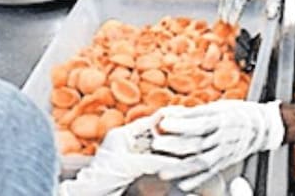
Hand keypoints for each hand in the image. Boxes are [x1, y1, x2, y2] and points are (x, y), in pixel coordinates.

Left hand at [58, 116, 181, 195]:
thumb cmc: (100, 180)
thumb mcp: (128, 166)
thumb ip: (152, 160)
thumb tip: (176, 160)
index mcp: (122, 134)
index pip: (150, 121)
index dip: (169, 118)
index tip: (186, 114)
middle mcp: (128, 143)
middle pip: (156, 135)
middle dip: (174, 134)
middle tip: (194, 131)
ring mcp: (131, 157)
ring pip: (158, 150)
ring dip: (173, 149)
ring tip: (191, 146)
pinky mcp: (134, 171)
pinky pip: (155, 163)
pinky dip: (167, 163)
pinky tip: (180, 162)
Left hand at [152, 100, 285, 191]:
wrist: (261, 127)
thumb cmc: (235, 113)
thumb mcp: (217, 107)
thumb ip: (193, 113)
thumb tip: (168, 114)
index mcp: (222, 119)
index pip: (200, 123)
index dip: (181, 124)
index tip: (163, 123)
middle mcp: (223, 137)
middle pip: (198, 143)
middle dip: (175, 145)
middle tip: (156, 144)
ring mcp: (225, 152)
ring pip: (201, 162)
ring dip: (181, 168)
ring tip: (162, 172)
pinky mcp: (225, 163)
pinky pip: (210, 173)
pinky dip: (197, 180)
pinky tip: (184, 185)